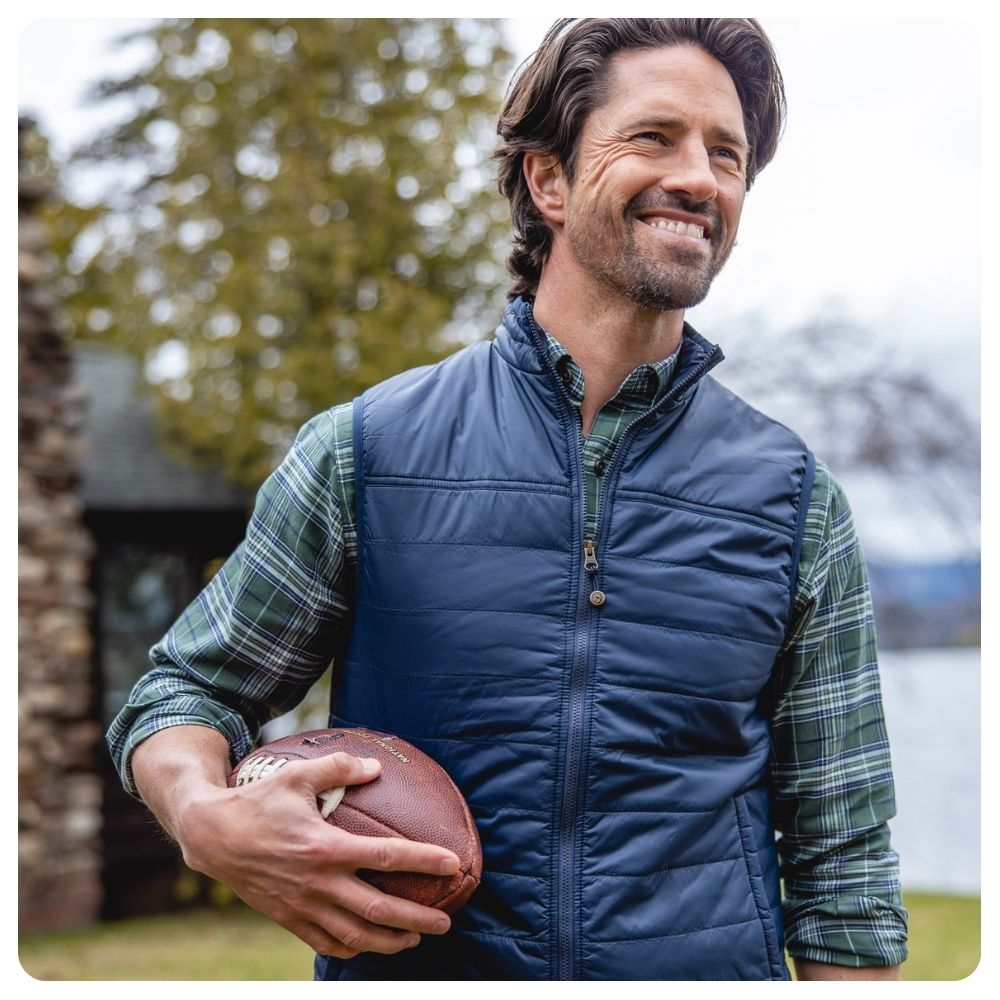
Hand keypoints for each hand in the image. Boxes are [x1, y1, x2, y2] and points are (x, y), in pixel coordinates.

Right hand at [176, 750, 460, 958]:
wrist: (212, 837)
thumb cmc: (258, 801)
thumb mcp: (298, 775)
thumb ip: (339, 768)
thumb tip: (376, 767)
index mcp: (325, 846)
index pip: (386, 856)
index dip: (423, 861)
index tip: (452, 864)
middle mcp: (318, 883)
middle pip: (378, 910)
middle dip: (417, 919)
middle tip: (446, 922)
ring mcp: (303, 906)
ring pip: (355, 936)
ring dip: (390, 941)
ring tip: (416, 939)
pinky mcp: (289, 919)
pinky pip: (325, 943)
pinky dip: (352, 949)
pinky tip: (370, 946)